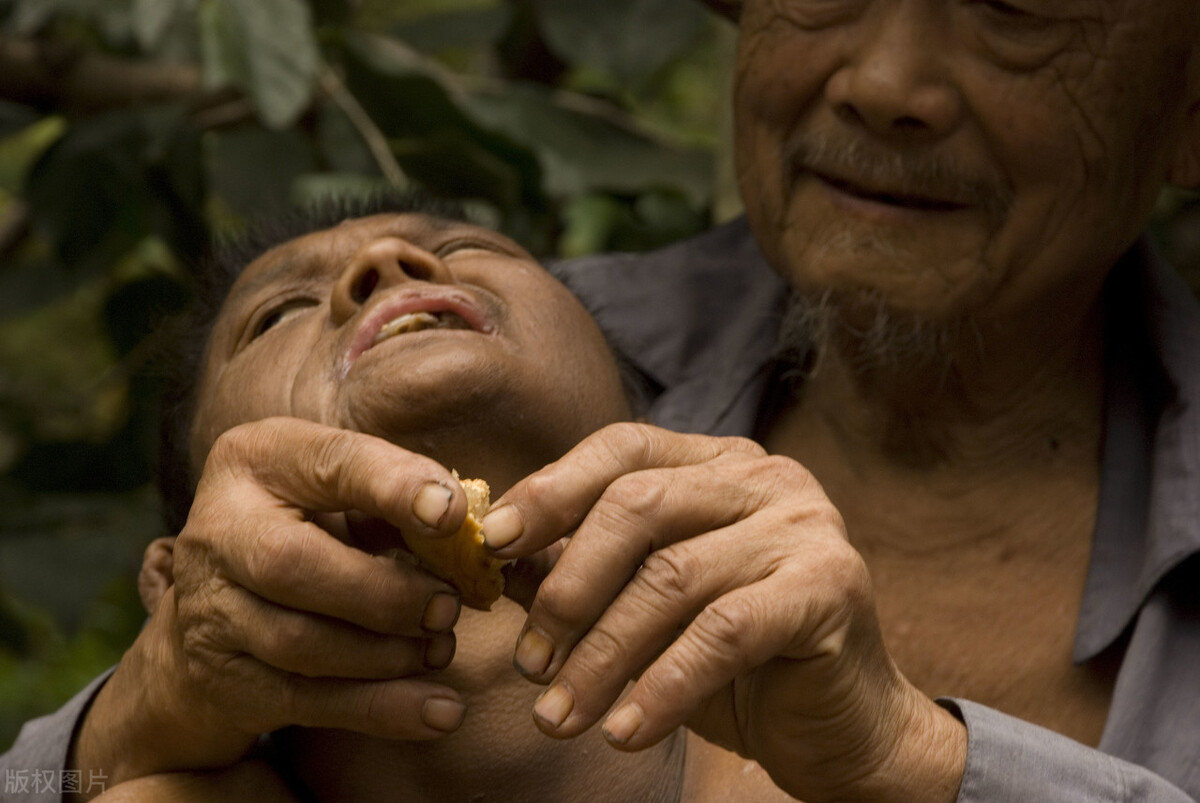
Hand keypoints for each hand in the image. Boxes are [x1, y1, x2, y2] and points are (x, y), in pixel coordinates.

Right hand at [73, 417, 473, 793]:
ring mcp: (210, 610)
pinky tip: (438, 711)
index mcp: (256, 460)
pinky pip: (305, 702)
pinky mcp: (222, 679)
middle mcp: (217, 530)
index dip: (393, 485)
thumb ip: (396, 500)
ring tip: (441, 650)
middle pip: (288, 563)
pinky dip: (380, 710)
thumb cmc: (309, 528)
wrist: (218, 605)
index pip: (329, 463)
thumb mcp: (343, 492)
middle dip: (384, 594)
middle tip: (448, 608)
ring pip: (298, 643)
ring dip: (387, 655)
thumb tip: (465, 531)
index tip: (452, 513)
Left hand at [483, 423, 965, 801]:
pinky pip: (723, 632)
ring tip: (558, 716)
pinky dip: (662, 686)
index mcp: (717, 464)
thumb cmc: (737, 665)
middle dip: (569, 588)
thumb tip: (497, 558)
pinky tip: (624, 732)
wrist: (843, 727)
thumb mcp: (647, 612)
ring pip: (673, 576)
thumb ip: (584, 573)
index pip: (623, 448)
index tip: (492, 543)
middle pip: (639, 505)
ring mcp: (804, 524)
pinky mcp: (830, 585)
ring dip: (601, 655)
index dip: (552, 489)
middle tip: (529, 663)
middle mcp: (764, 477)